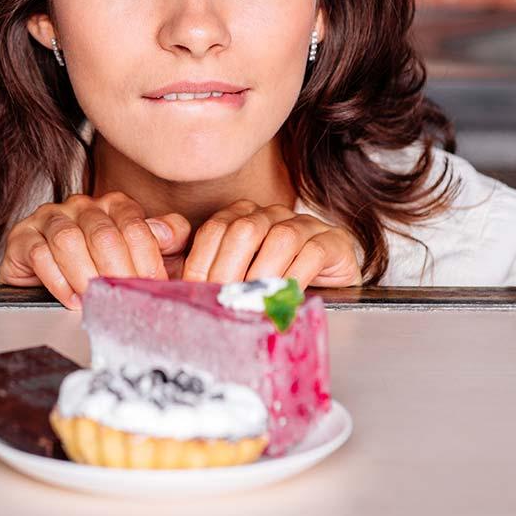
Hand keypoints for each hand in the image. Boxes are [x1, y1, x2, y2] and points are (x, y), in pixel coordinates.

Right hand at [0, 191, 190, 307]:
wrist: (49, 281)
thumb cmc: (101, 267)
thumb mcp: (142, 254)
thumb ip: (166, 238)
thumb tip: (168, 234)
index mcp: (113, 205)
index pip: (134, 226)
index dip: (146, 260)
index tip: (151, 286)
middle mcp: (82, 206)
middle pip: (103, 234)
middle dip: (117, 271)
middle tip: (122, 299)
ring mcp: (50, 218)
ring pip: (69, 240)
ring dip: (85, 275)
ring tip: (93, 300)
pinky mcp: (23, 237)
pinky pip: (40, 254)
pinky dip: (58, 280)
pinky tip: (70, 298)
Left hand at [181, 199, 362, 288]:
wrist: (331, 287)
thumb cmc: (275, 285)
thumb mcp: (237, 278)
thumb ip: (210, 276)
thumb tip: (182, 291)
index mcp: (243, 216)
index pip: (214, 229)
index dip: (201, 262)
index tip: (195, 292)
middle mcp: (272, 214)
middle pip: (244, 230)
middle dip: (229, 270)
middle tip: (225, 300)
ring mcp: (304, 224)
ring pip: (280, 239)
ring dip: (264, 275)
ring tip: (254, 301)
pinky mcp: (333, 241)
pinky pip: (313, 253)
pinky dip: (296, 278)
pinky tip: (287, 297)